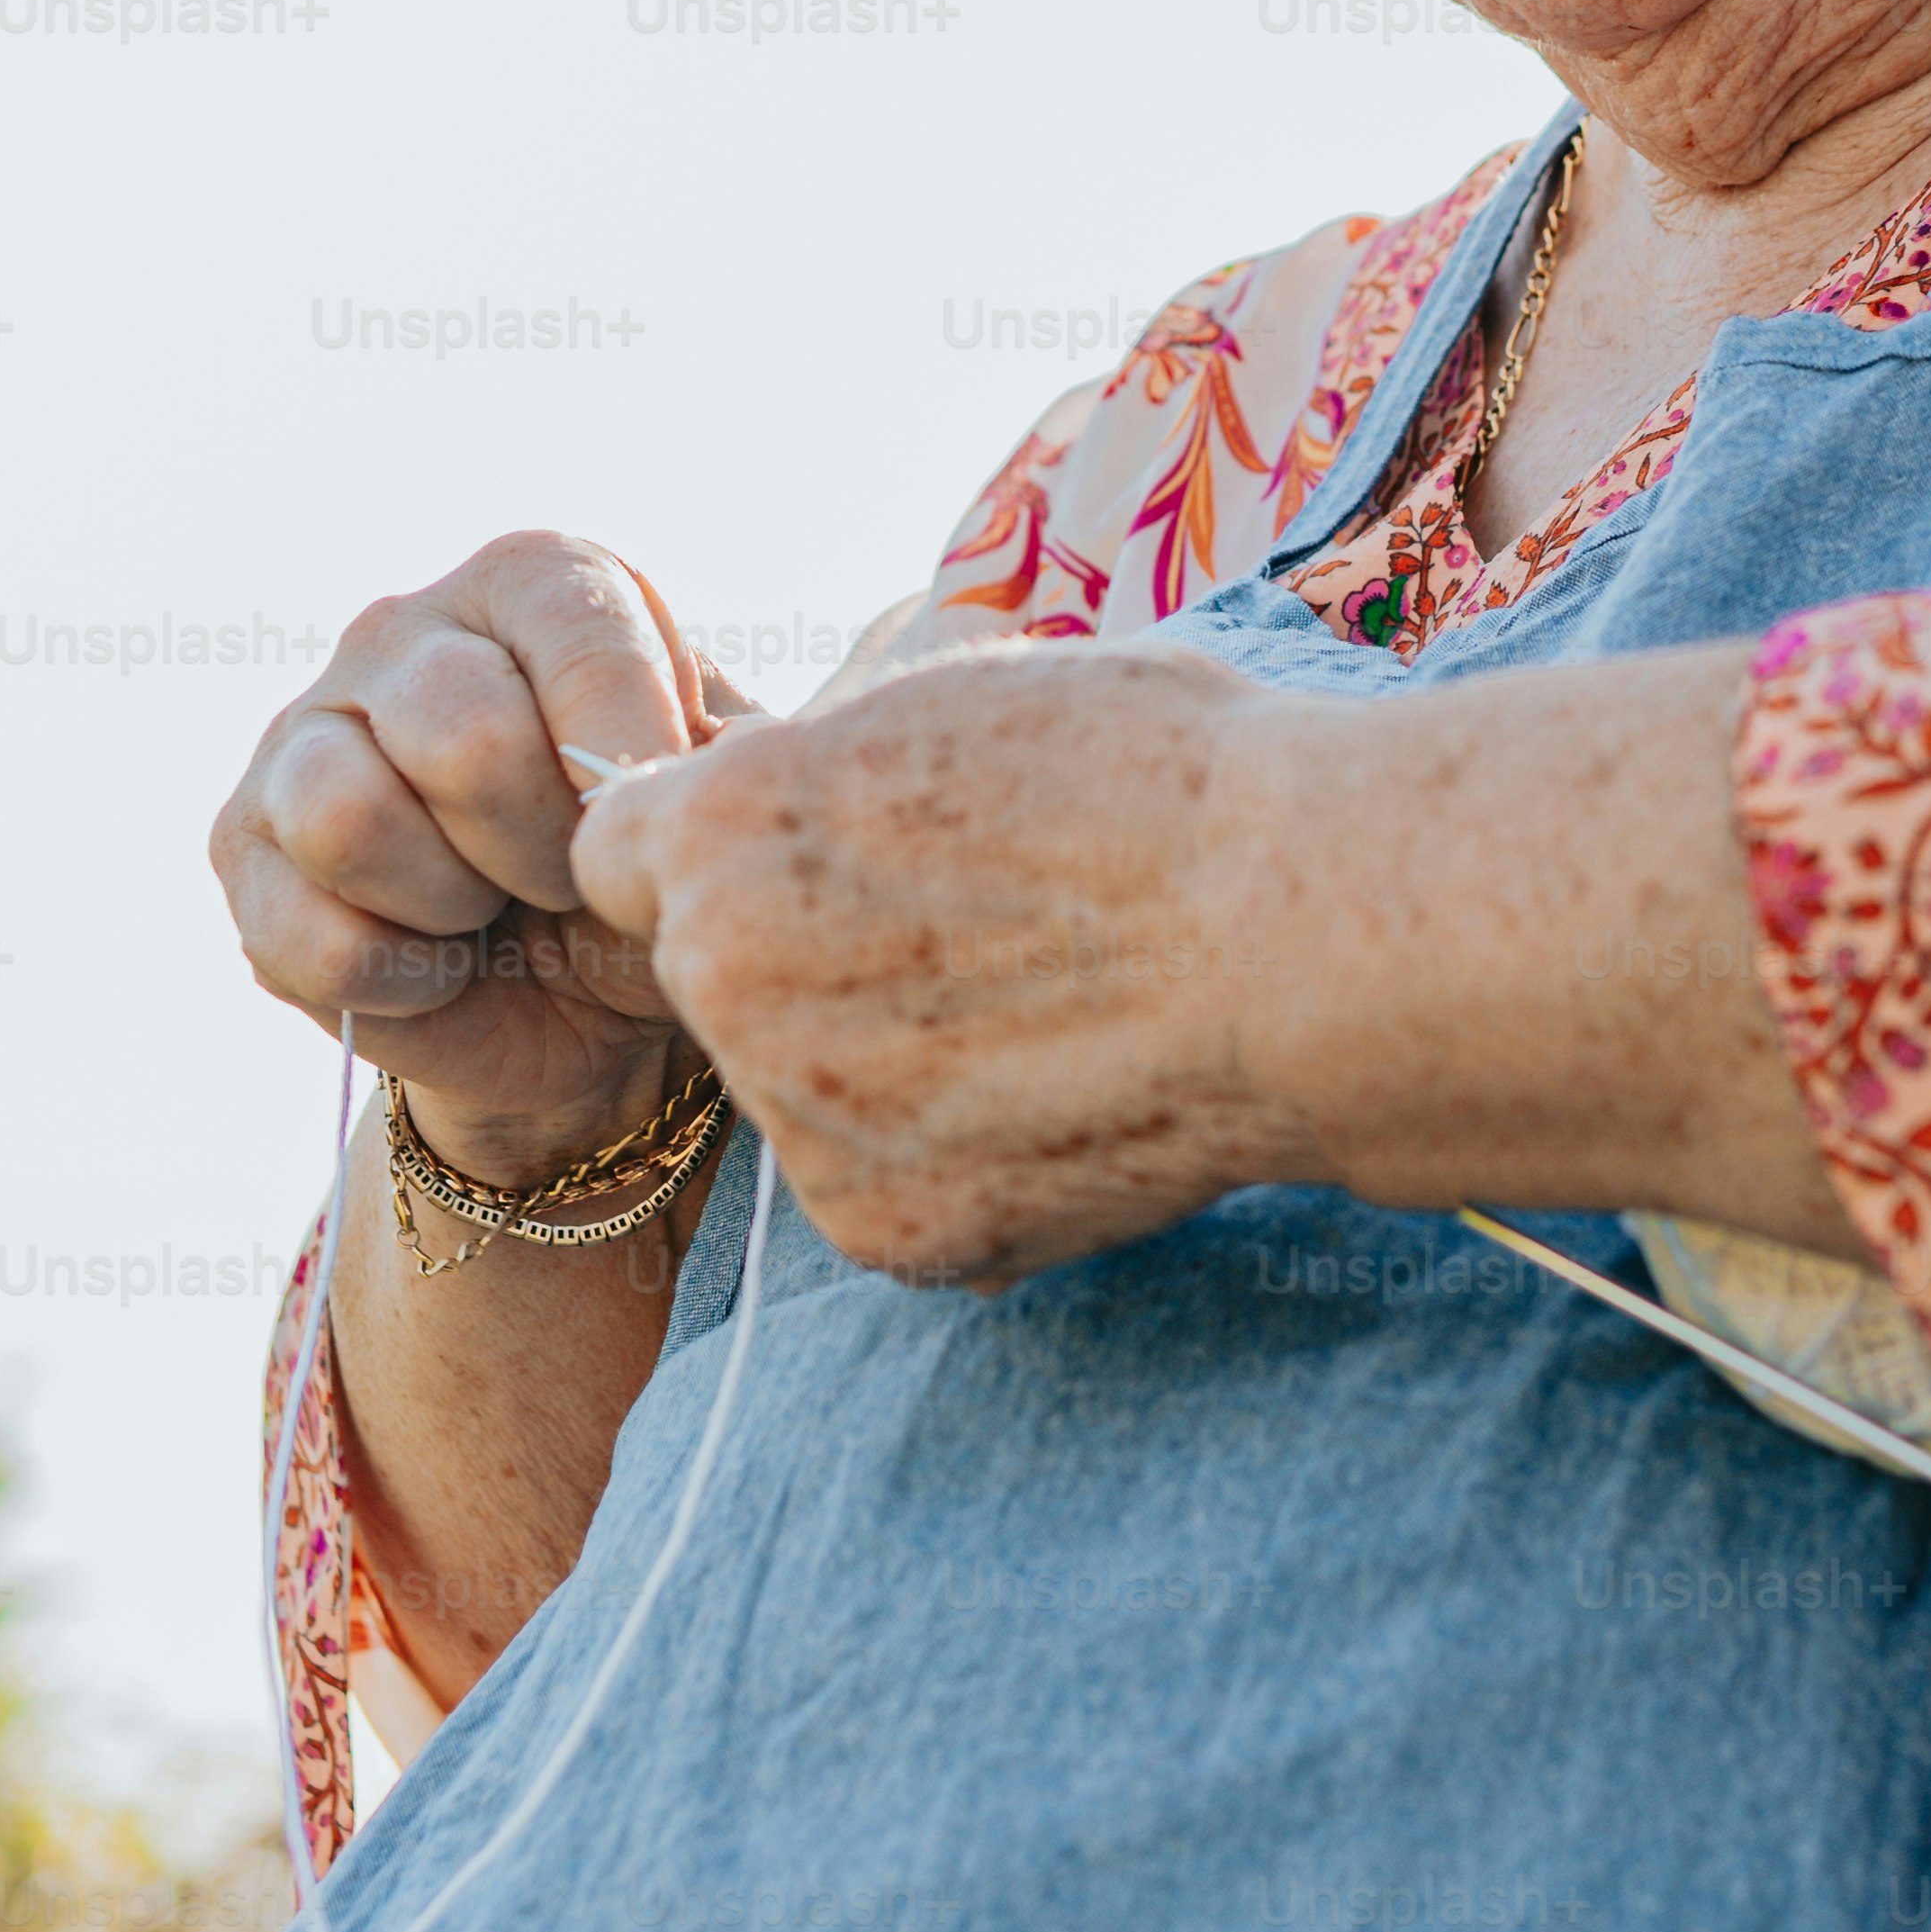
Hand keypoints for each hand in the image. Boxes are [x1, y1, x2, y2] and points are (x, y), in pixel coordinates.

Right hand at [211, 532, 758, 1175]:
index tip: (639, 820)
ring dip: (453, 902)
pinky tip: (438, 964)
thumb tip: (671, 777)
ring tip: (491, 911)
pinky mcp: (242, 849)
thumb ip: (713, 766)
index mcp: (528, 583)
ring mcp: (302, 735)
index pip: (569, 618)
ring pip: (349, 816)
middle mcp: (401, 632)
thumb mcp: (707, 805)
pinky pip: (313, 933)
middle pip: (458, 728)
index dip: (623, 740)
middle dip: (541, 842)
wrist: (580, 1004)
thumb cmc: (645, 866)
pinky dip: (403, 981)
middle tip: (567, 879)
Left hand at [565, 644, 1304, 1286]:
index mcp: (727, 822)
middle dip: (798, 958)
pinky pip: (876, 1184)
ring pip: (797, 1086)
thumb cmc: (1168, 782)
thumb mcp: (968, 700)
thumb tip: (814, 785)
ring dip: (878, 1063)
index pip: (622, 847)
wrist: (1308, 944)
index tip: (804, 857)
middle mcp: (726, 976)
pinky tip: (1062, 1096)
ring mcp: (799, 1118)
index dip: (719, 849)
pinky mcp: (881, 1231)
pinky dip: (949, 1156)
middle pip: (711, 973)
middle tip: (961, 939)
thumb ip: (843, 762)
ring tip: (1043, 1016)